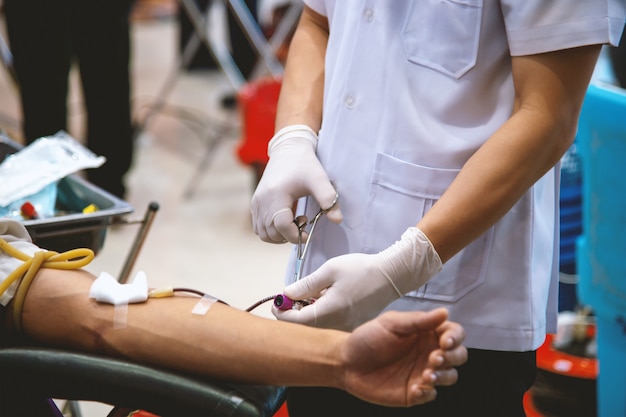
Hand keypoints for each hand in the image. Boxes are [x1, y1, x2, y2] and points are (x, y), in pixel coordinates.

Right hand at [251, 125, 341, 243]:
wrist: (288, 149)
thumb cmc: (304, 164)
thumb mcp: (319, 179)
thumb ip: (329, 199)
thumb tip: (338, 220)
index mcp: (277, 194)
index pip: (282, 226)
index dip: (296, 235)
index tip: (309, 234)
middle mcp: (262, 200)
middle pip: (272, 233)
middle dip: (289, 235)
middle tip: (303, 223)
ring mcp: (256, 203)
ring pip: (263, 234)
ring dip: (280, 235)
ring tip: (294, 222)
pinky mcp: (255, 203)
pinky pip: (258, 227)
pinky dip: (271, 231)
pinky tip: (285, 220)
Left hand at [274, 227, 441, 329]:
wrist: (391, 275)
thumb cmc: (361, 269)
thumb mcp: (330, 270)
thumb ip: (306, 284)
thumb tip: (286, 294)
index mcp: (330, 311)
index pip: (296, 321)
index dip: (282, 313)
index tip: (276, 303)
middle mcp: (338, 324)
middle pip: (306, 327)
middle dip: (293, 313)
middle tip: (289, 298)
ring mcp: (347, 327)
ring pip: (318, 326)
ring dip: (307, 313)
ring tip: (308, 295)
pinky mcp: (353, 325)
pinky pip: (330, 324)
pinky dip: (321, 314)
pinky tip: (324, 299)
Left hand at [340, 308, 466, 406]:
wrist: (347, 362)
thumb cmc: (368, 338)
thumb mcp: (391, 324)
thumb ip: (418, 321)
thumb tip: (445, 312)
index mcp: (426, 333)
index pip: (454, 333)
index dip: (455, 337)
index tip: (445, 341)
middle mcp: (429, 352)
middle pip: (459, 356)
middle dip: (452, 357)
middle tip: (434, 358)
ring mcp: (423, 373)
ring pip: (450, 376)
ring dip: (443, 376)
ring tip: (426, 376)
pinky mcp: (415, 392)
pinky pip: (431, 395)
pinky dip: (427, 393)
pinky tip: (415, 389)